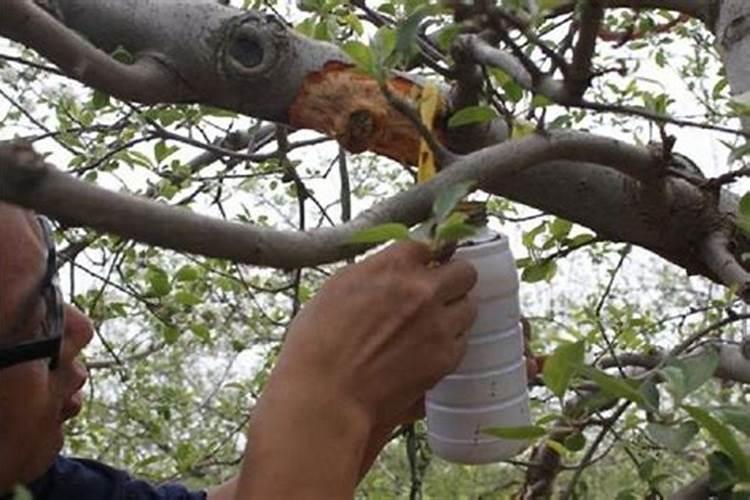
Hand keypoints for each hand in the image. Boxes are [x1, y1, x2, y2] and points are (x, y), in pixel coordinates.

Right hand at [237, 241, 476, 498]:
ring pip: (469, 307)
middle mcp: (422, 290)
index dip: (423, 259)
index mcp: (392, 267)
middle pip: (463, 272)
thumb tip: (393, 269)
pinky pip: (463, 341)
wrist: (326, 396)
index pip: (426, 246)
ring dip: (454, 312)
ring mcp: (439, 325)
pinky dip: (450, 343)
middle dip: (452, 280)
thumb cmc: (317, 343)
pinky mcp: (446, 357)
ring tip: (431, 327)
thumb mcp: (337, 288)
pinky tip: (427, 351)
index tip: (420, 267)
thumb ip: (374, 272)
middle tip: (437, 294)